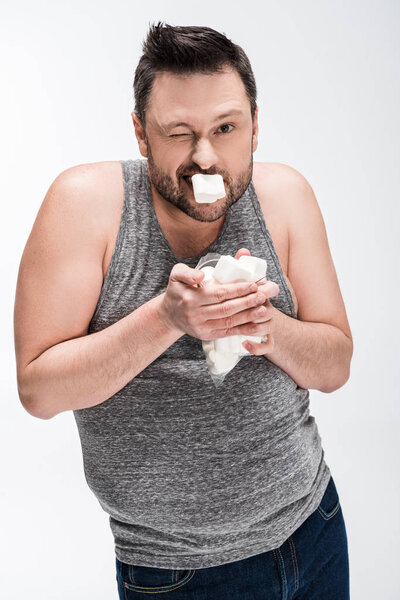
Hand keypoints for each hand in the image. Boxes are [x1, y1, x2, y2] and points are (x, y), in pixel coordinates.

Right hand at [159, 248, 279, 343]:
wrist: (169, 315)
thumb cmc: (177, 291)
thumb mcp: (176, 275)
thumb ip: (188, 272)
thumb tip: (201, 276)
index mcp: (191, 297)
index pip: (220, 293)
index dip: (238, 290)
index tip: (253, 285)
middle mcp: (196, 314)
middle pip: (226, 308)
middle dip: (247, 302)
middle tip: (263, 296)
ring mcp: (201, 327)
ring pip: (228, 322)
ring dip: (248, 317)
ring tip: (263, 310)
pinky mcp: (205, 335)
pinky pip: (226, 333)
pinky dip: (241, 330)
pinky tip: (254, 325)